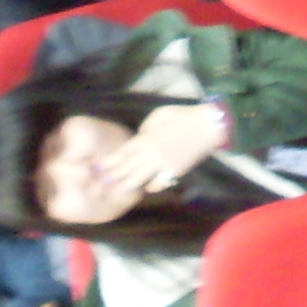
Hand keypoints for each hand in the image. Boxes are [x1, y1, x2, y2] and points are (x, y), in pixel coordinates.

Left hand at [95, 101, 229, 198]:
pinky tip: (147, 188)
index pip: (123, 153)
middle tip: (103, 183)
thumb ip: (146, 128)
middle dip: (115, 176)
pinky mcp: (175, 172)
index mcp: (146, 138)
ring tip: (119, 191)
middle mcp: (151, 154)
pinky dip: (152, 187)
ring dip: (129, 185)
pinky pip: (160, 183)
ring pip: (141, 178)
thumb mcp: (159, 115)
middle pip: (128, 168)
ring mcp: (163, 165)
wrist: (207, 126)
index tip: (100, 168)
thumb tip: (140, 136)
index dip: (110, 161)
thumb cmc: (183, 116)